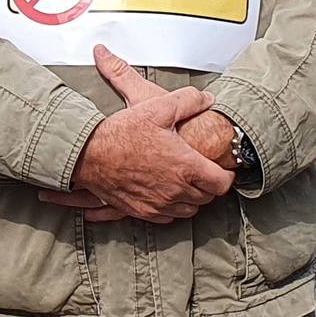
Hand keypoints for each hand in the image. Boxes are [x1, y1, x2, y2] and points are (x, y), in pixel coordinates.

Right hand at [49, 46, 235, 223]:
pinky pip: (168, 217)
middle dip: (210, 185)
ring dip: (192, 198)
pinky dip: (173, 208)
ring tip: (187, 182)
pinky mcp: (142, 211)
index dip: (227, 176)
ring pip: (189, 210)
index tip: (224, 169)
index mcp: (185, 167)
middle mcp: (175, 191)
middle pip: (208, 198)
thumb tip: (207, 99)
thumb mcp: (157, 106)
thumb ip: (188, 100)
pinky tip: (167, 193)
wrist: (88, 155)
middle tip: (205, 171)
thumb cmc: (121, 133)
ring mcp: (158, 204)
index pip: (222, 183)